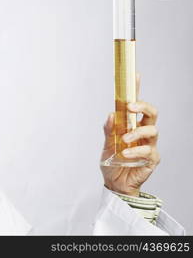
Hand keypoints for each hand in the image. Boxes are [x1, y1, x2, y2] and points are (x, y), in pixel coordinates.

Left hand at [100, 73, 159, 196]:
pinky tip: (125, 154)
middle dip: (143, 106)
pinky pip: (148, 150)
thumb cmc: (112, 162)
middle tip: (131, 107)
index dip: (136, 90)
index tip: (135, 75)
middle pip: (151, 113)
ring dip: (137, 132)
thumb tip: (111, 115)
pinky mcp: (152, 158)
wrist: (114, 183)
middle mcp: (142, 132)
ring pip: (153, 130)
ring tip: (123, 140)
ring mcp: (149, 145)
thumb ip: (108, 130)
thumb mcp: (105, 145)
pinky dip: (135, 151)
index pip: (135, 105)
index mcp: (131, 126)